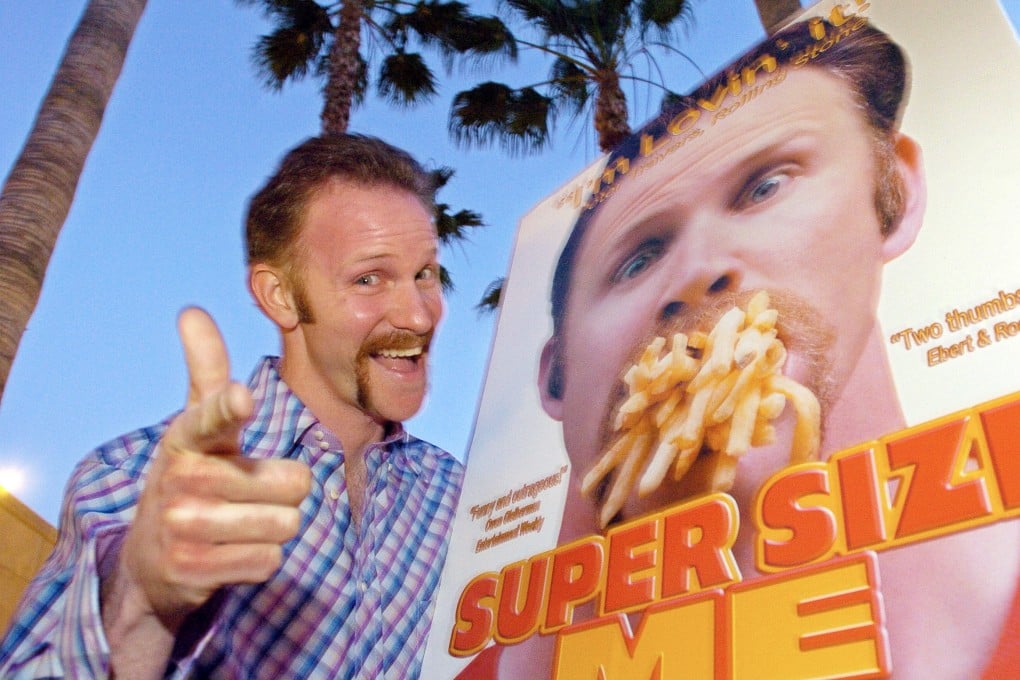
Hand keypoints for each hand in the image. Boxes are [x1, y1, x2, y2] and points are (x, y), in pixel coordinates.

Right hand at [116, 307, 310, 629]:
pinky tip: (231, 555)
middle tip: (249, 496)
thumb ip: (204, 370)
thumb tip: (191, 311)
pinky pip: (269, 562)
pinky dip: (260, 561)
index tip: (241, 397)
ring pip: (286, 524)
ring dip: (275, 528)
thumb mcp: (195, 427)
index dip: (229, 408)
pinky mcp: (193, 570)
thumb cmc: (191, 480)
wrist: (151, 562)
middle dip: (284, 493)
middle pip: (293, 483)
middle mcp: (181, 479)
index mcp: (187, 438)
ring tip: (240, 525)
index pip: (211, 416)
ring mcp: (183, 527)